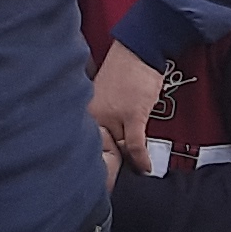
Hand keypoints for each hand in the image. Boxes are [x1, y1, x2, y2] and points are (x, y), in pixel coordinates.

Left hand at [88, 47, 163, 181]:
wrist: (138, 50)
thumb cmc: (123, 71)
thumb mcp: (104, 95)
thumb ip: (102, 116)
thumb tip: (108, 140)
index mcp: (85, 109)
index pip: (86, 141)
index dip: (95, 158)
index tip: (97, 172)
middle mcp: (94, 114)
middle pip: (103, 148)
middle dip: (110, 164)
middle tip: (112, 181)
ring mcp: (112, 115)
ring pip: (120, 148)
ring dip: (128, 162)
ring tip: (133, 173)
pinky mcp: (132, 115)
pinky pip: (135, 145)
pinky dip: (141, 159)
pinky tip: (145, 168)